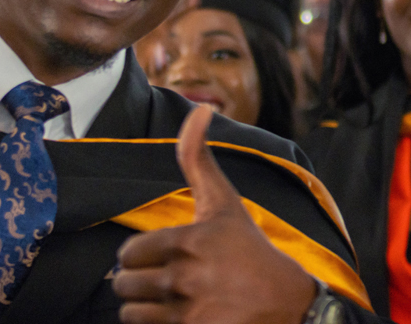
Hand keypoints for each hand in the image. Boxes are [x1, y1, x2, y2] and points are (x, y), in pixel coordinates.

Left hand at [113, 104, 317, 322]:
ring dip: (143, 308)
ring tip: (167, 299)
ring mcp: (188, 312)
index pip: (128, 254)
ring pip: (131, 313)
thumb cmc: (249, 249)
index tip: (160, 256)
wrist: (286, 302)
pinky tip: (177, 317)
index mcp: (189, 241)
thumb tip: (200, 108)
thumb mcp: (225, 203)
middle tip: (162, 279)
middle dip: (137, 282)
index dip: (139, 255)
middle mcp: (185, 277)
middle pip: (124, 285)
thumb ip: (198, 158)